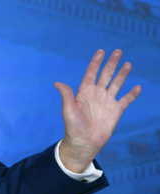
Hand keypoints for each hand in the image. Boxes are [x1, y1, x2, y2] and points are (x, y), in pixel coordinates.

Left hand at [54, 49, 140, 172]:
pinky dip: (132, 94)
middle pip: (105, 75)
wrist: (84, 142)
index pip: (91, 73)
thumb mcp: (68, 110)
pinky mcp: (116, 111)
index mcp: (84, 92)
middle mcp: (96, 94)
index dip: (96, 63)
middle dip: (111, 63)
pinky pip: (126, 100)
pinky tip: (137, 87)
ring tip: (128, 64)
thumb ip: (66, 96)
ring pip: (116, 84)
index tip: (101, 52)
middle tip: (118, 51)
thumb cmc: (73, 127)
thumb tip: (57, 83)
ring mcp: (107, 102)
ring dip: (122, 74)